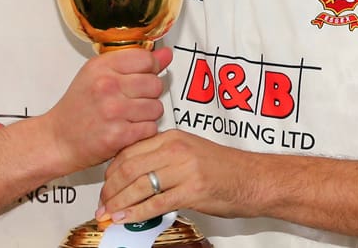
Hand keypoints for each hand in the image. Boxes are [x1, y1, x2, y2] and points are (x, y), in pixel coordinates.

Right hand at [42, 48, 171, 174]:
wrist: (58, 139)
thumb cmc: (77, 107)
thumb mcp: (97, 74)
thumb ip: (133, 62)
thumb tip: (166, 54)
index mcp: (101, 67)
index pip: (146, 58)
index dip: (151, 68)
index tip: (145, 75)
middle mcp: (107, 86)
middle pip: (155, 83)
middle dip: (150, 93)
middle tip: (134, 99)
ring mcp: (113, 111)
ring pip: (156, 108)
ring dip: (148, 114)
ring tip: (130, 115)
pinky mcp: (119, 135)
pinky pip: (151, 128)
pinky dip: (144, 131)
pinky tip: (129, 128)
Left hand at [98, 128, 253, 225]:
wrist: (255, 179)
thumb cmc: (225, 169)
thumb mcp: (190, 152)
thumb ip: (163, 159)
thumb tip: (135, 178)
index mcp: (172, 137)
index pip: (129, 151)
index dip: (110, 172)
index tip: (103, 187)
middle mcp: (176, 149)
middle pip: (129, 167)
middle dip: (109, 189)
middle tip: (101, 205)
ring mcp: (184, 169)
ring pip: (139, 185)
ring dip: (119, 203)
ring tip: (108, 215)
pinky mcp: (193, 189)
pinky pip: (156, 203)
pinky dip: (136, 213)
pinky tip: (126, 219)